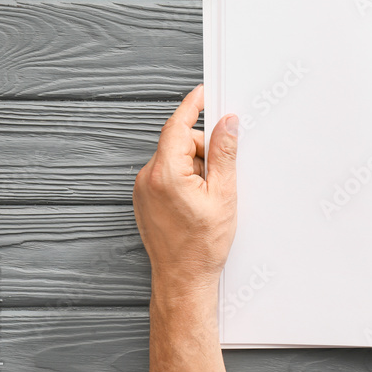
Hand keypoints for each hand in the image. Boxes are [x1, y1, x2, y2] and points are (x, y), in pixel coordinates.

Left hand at [133, 84, 238, 303]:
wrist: (183, 279)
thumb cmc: (202, 245)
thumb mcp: (224, 194)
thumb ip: (224, 153)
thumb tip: (227, 124)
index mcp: (165, 173)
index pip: (177, 126)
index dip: (192, 106)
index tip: (203, 93)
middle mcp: (148, 178)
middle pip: (180, 143)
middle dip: (204, 152)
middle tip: (221, 178)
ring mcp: (143, 190)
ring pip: (176, 160)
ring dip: (196, 169)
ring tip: (209, 198)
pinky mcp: (145, 200)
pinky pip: (168, 176)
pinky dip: (186, 180)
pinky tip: (198, 203)